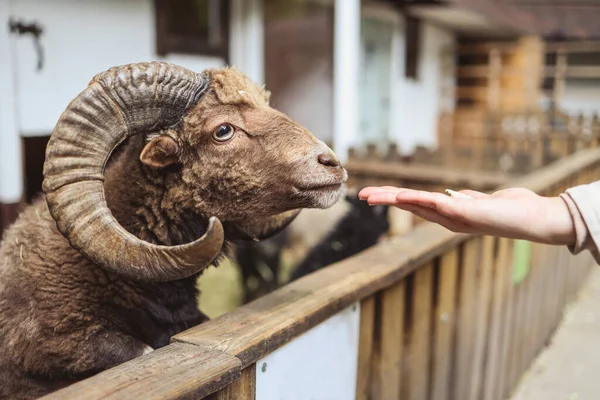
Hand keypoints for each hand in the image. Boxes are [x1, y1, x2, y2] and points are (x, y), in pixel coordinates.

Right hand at [358, 186, 575, 245]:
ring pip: (417, 205)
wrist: (536, 218)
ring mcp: (456, 217)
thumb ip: (467, 200)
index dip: (393, 198)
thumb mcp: (484, 201)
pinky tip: (401, 195)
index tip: (373, 194)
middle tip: (361, 194)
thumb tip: (455, 195)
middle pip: (410, 205)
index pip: (415, 203)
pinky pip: (437, 205)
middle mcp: (448, 219)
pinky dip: (417, 200)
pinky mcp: (466, 214)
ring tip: (372, 195)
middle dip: (385, 199)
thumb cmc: (513, 210)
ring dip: (393, 199)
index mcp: (449, 215)